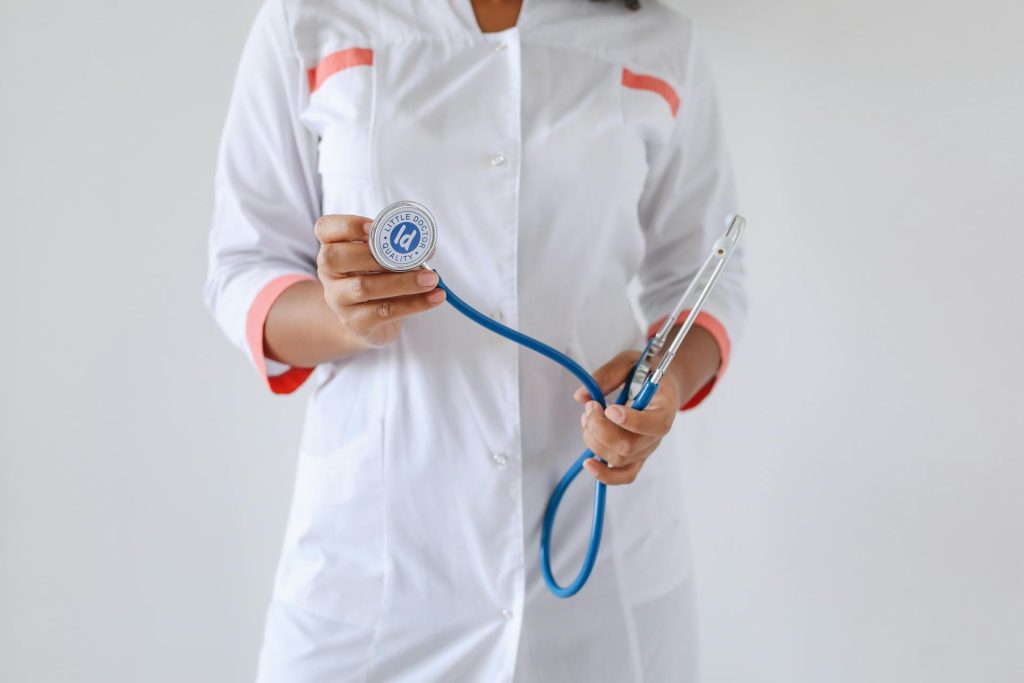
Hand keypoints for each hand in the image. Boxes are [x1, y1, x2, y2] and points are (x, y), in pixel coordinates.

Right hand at [315, 214, 445, 347]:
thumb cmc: (377, 279)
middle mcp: (329, 273)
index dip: (347, 226)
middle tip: (410, 255)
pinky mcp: (356, 323)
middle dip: (373, 254)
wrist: (368, 322)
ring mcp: (339, 300)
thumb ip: (399, 248)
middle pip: (336, 258)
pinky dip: (414, 304)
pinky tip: (435, 297)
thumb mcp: (382, 259)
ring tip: (431, 279)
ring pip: (363, 287)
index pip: (325, 229)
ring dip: (402, 281)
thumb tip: (428, 247)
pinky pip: (384, 312)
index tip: (374, 227)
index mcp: (332, 248)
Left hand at [573, 351, 683, 484]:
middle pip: (628, 446)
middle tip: (591, 406)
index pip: (654, 424)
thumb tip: (580, 397)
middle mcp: (657, 434)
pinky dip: (605, 475)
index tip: (609, 409)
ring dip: (594, 439)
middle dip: (600, 428)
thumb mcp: (629, 362)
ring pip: (618, 458)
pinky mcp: (636, 457)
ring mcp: (646, 449)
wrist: (660, 387)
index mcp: (665, 408)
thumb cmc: (645, 374)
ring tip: (588, 417)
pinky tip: (589, 463)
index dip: (630, 421)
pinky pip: (623, 476)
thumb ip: (607, 375)